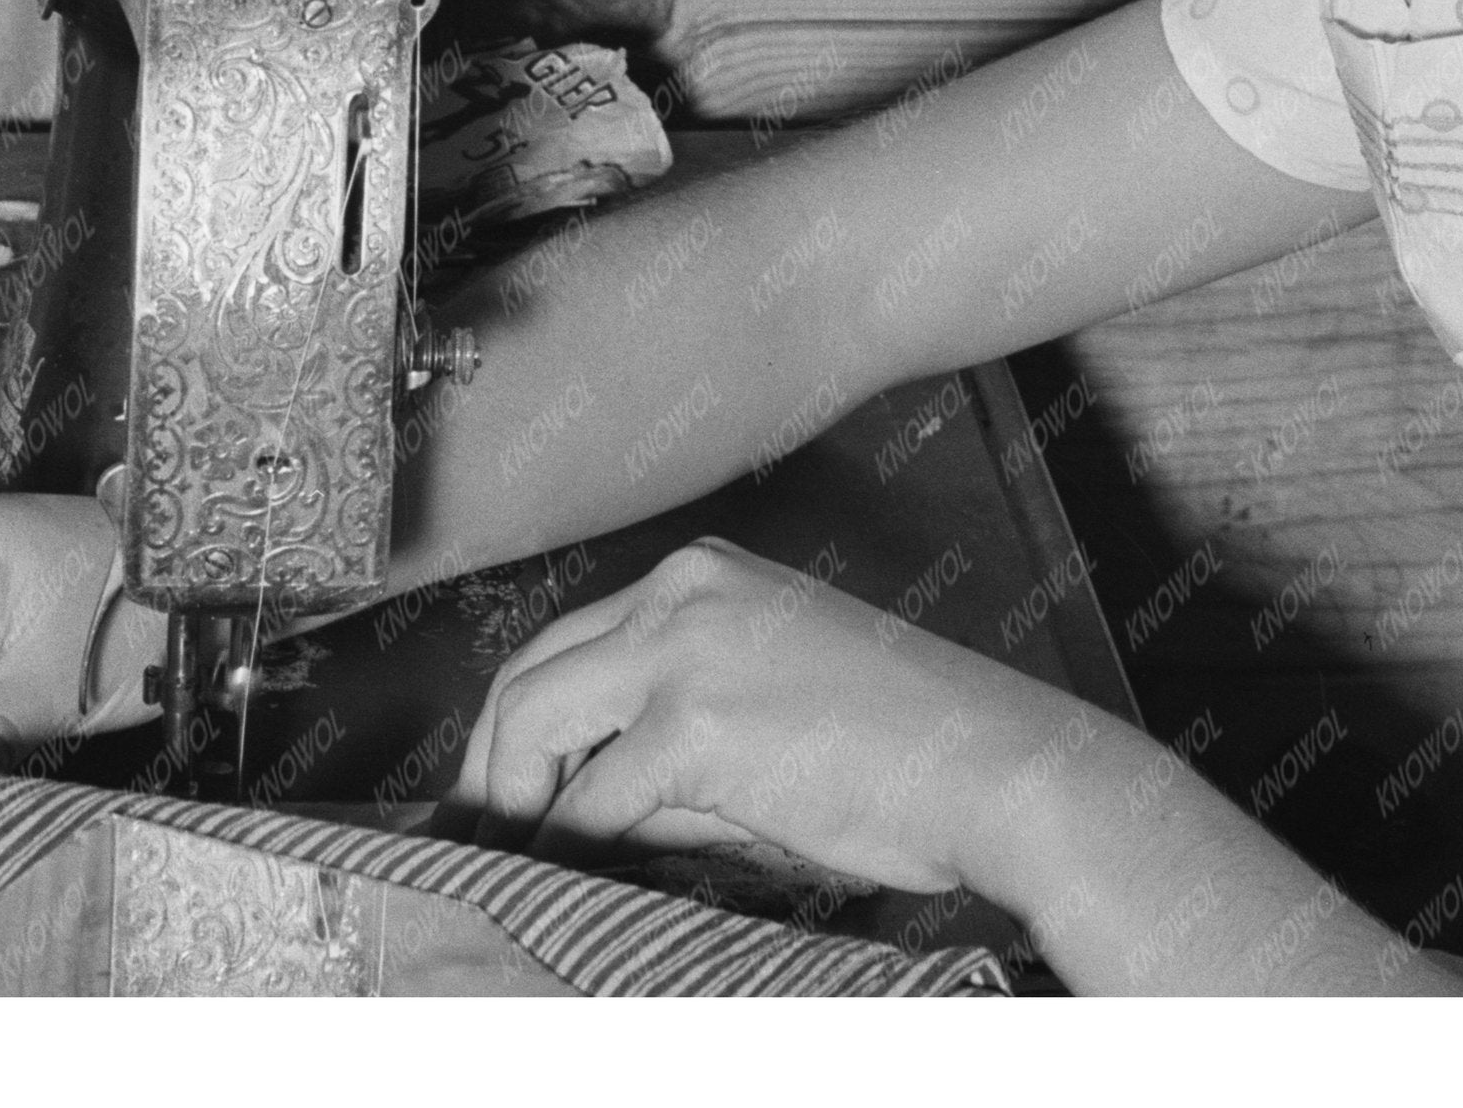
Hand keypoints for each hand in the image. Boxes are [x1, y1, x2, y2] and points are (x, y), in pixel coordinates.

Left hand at [452, 536, 1086, 908]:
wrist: (989, 765)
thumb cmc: (901, 754)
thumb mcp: (766, 717)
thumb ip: (671, 748)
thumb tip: (588, 817)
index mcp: (701, 576)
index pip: (569, 642)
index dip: (519, 726)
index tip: (498, 791)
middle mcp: (681, 590)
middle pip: (532, 672)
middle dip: (488, 766)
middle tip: (472, 840)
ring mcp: (683, 648)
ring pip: (535, 723)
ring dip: (508, 805)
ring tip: (500, 869)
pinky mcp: (694, 723)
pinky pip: (592, 800)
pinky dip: (563, 850)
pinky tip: (559, 886)